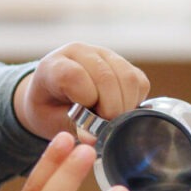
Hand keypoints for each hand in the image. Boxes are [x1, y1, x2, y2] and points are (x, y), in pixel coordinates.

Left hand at [13, 42, 149, 139]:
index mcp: (55, 64)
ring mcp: (104, 54)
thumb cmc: (50, 110)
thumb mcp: (52, 122)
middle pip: (106, 77)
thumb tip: (93, 137)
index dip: (85, 99)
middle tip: (104, 125)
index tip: (85, 116)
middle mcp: (80, 52)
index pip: (75, 75)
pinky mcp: (123, 63)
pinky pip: (139, 82)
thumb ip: (72, 127)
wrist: (53, 96)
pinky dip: (134, 101)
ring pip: (128, 78)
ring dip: (125, 106)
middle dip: (109, 108)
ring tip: (112, 118)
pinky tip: (120, 108)